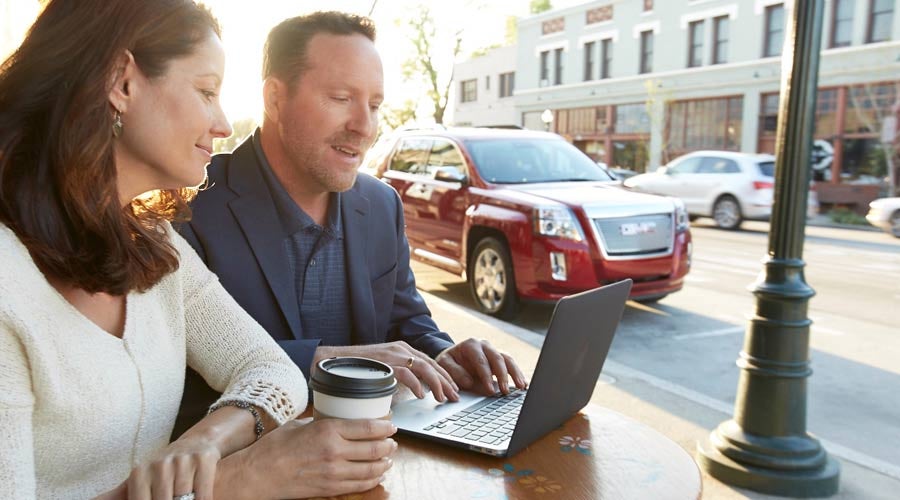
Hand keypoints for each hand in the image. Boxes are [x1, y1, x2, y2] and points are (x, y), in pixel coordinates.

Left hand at [97, 436, 219, 499]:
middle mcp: (159, 465)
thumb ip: (115, 495)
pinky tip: (198, 499)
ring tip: (184, 499)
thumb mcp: (140, 480)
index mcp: (139, 473)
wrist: (196, 443)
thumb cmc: (163, 470)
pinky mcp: (203, 460)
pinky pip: (203, 494)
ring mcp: (182, 461)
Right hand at [218, 418, 397, 499]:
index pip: (368, 428)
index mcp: (327, 430)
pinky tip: (376, 473)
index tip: (391, 425)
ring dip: (384, 463)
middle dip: (389, 445)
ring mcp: (334, 472)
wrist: (258, 475)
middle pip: (375, 449)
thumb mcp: (300, 424)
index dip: (385, 427)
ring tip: (388, 458)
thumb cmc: (274, 448)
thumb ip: (321, 422)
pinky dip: (373, 479)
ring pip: (372, 468)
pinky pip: (360, 484)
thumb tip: (337, 420)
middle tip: (392, 441)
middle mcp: (334, 451)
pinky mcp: (330, 488)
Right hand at [315, 342, 458, 401]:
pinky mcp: (385, 363)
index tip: (453, 388)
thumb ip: (399, 373)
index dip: (444, 375)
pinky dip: (417, 385)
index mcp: (402, 348)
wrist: (333, 360)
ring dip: (437, 384)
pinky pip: (407, 374)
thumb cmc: (357, 367)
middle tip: (455, 397)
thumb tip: (416, 388)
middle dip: (446, 381)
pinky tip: (422, 395)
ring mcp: (393, 355)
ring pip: (424, 368)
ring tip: (443, 398)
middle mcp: (400, 349)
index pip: (430, 361)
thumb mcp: (384, 367)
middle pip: (432, 364)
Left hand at [436, 338, 527, 394]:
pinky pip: (511, 364)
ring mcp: (493, 351)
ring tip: (521, 387)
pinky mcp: (499, 358)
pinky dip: (517, 374)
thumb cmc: (448, 361)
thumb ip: (455, 372)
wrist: (452, 356)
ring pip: (508, 359)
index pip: (481, 360)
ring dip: (515, 373)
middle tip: (505, 391)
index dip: (486, 376)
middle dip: (502, 376)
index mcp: (470, 344)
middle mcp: (484, 345)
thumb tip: (469, 382)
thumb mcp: (444, 364)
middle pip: (497, 358)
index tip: (490, 390)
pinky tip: (523, 384)